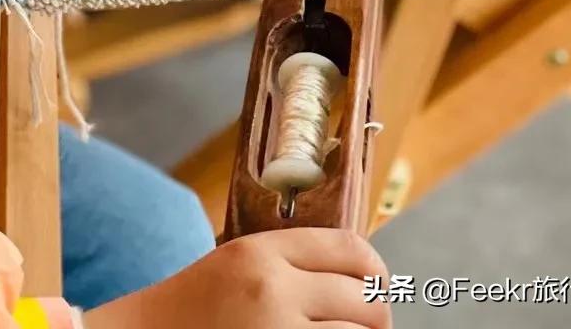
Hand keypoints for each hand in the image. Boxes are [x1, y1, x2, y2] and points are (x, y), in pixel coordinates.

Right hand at [83, 229, 391, 328]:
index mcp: (262, 252)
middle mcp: (274, 291)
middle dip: (374, 316)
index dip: (376, 269)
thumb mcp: (238, 264)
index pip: (350, 250)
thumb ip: (288, 263)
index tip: (378, 284)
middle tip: (368, 325)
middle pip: (364, 300)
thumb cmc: (192, 308)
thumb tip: (358, 278)